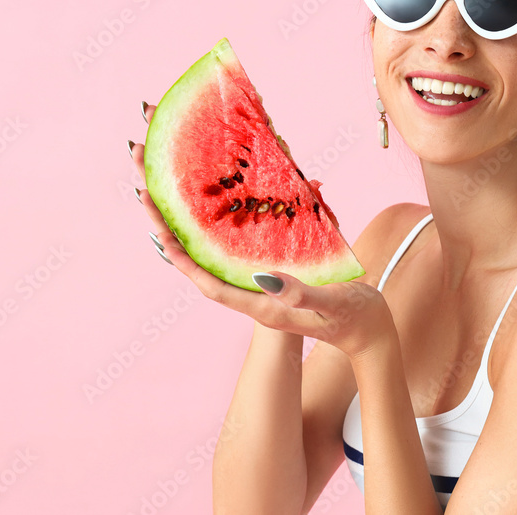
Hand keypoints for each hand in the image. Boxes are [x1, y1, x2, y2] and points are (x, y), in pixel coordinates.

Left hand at [130, 101, 391, 359]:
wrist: (370, 330)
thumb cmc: (353, 320)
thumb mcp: (330, 305)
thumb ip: (299, 293)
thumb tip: (263, 274)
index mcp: (260, 305)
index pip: (207, 282)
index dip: (180, 257)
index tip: (155, 228)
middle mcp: (253, 292)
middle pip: (201, 261)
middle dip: (172, 228)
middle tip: (146, 188)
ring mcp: (263, 281)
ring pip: (218, 250)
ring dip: (194, 221)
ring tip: (172, 185)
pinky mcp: (276, 271)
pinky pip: (243, 245)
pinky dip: (230, 221)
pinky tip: (226, 200)